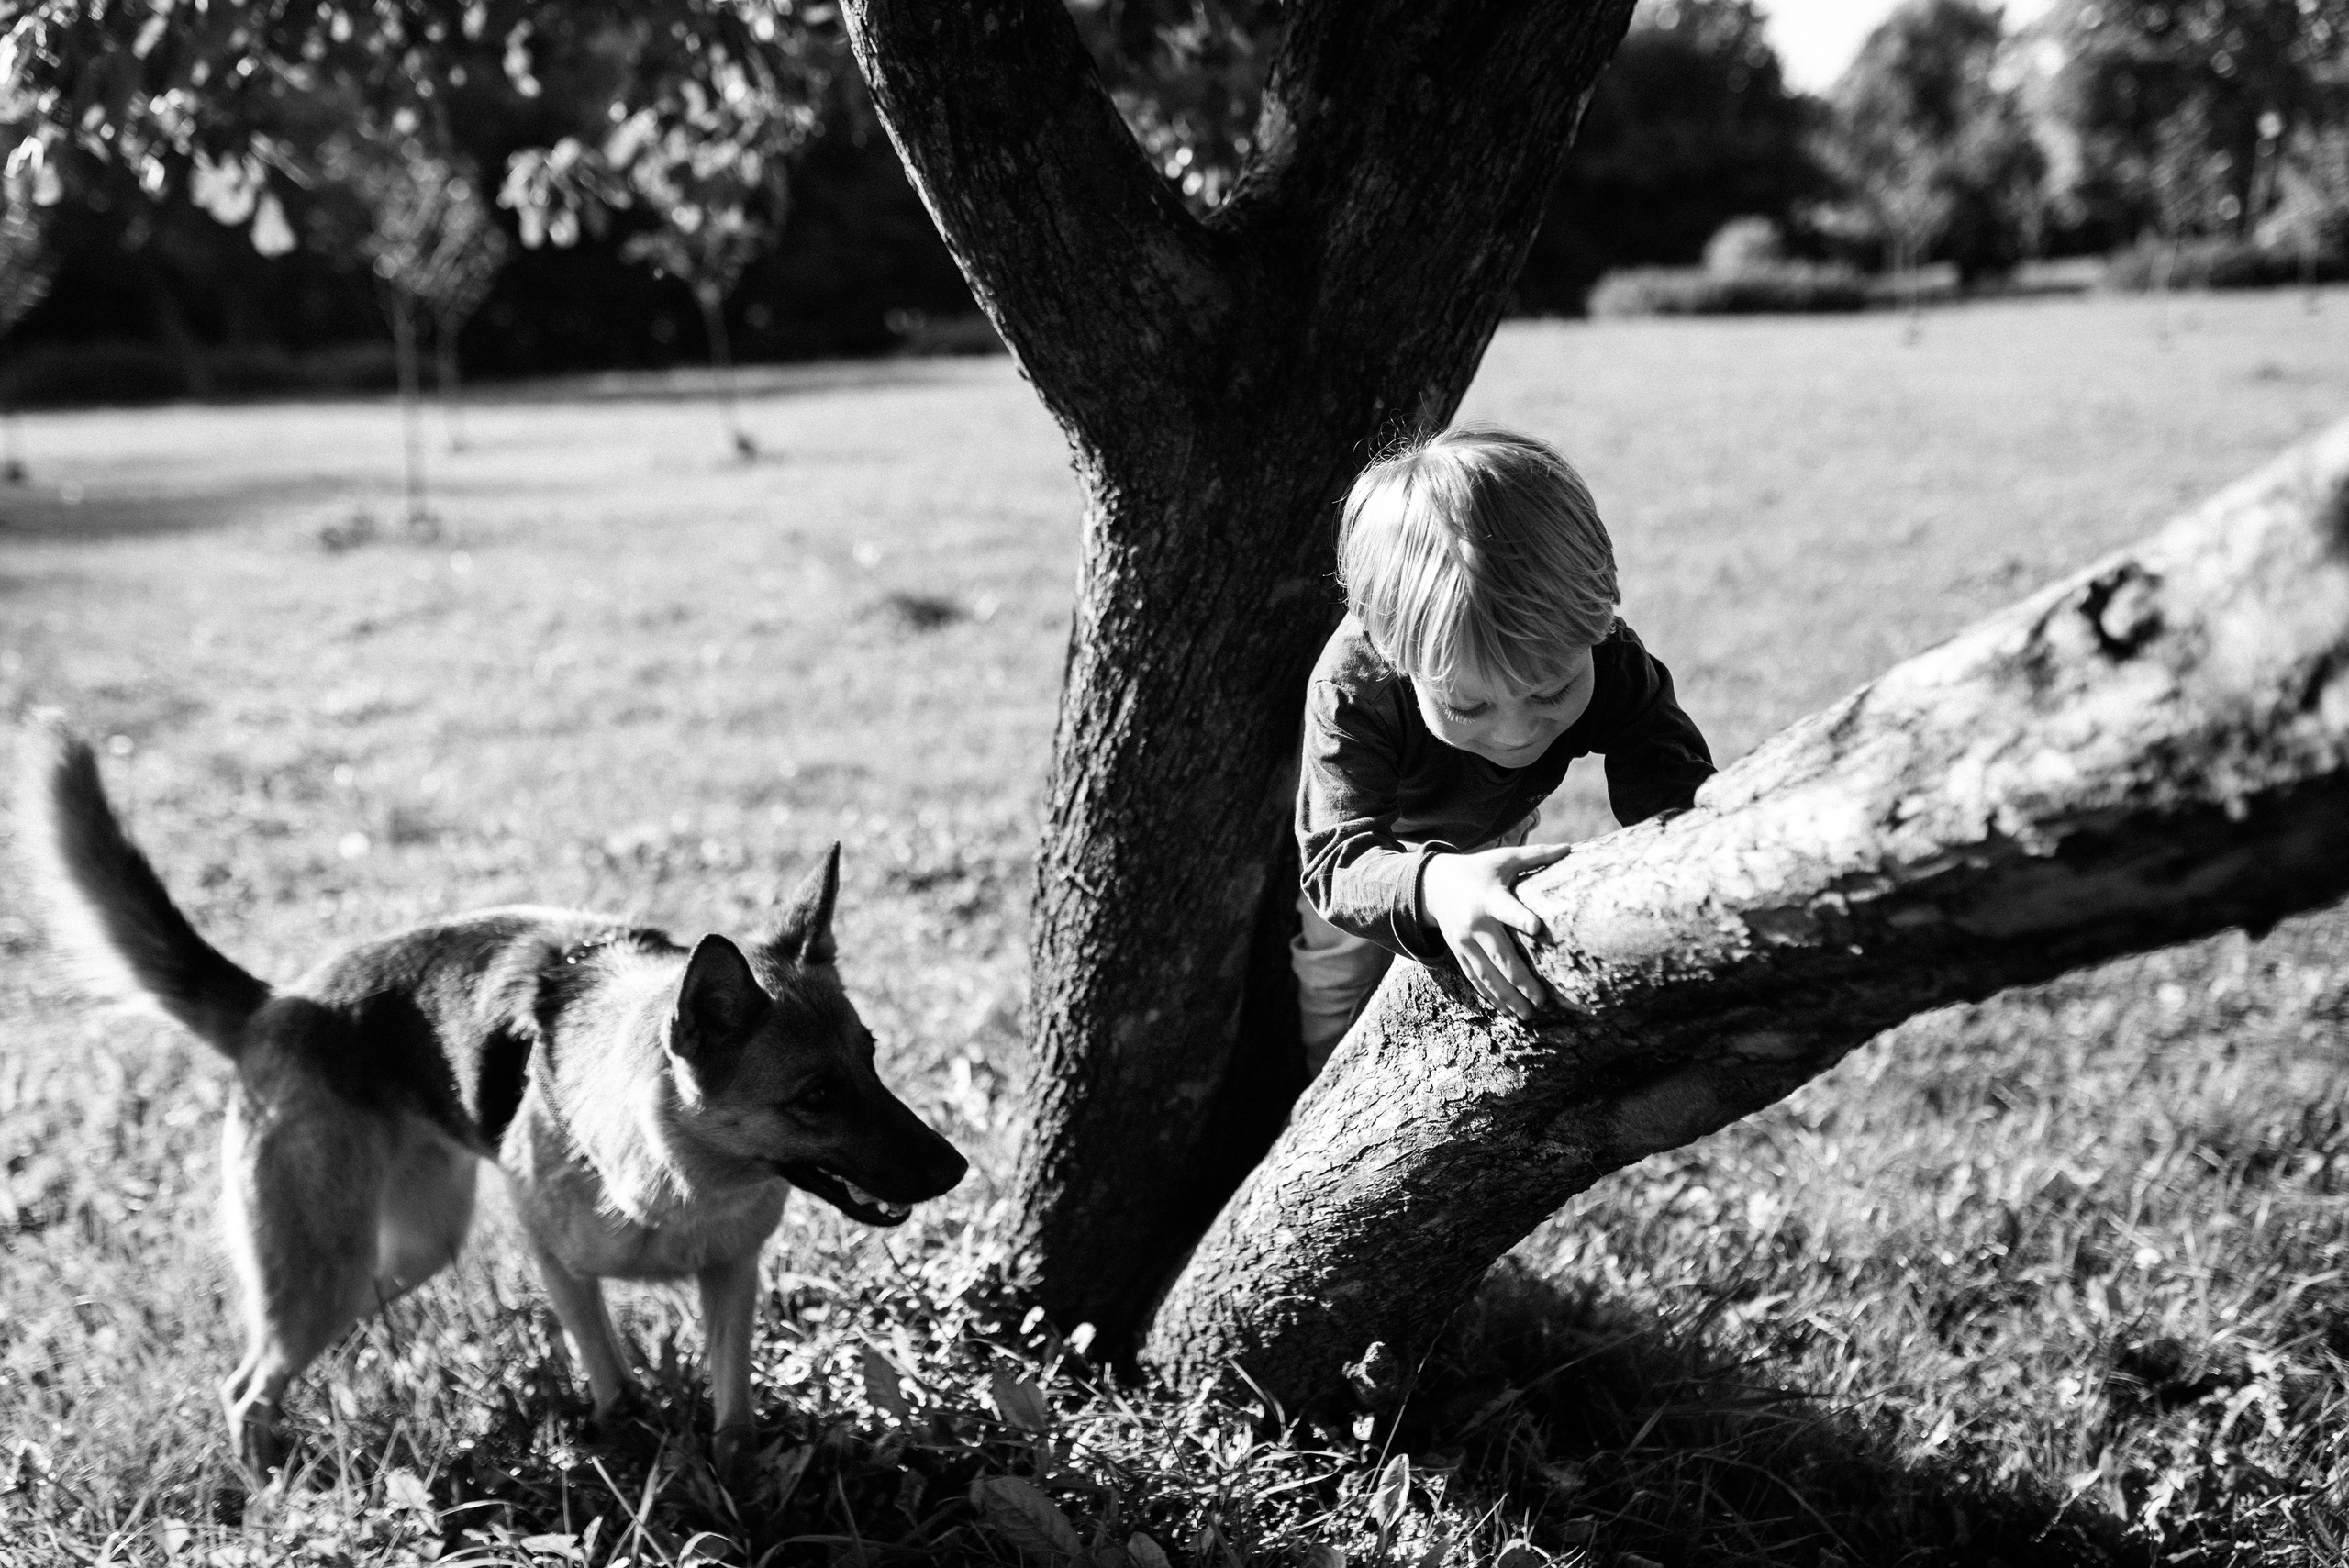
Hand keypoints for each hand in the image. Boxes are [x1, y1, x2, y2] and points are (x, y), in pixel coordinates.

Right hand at [1419, 843, 1571, 1017]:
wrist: (1433, 886)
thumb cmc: (1478, 870)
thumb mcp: (1503, 859)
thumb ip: (1535, 855)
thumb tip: (1569, 848)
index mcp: (1489, 898)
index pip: (1507, 909)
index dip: (1520, 918)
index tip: (1537, 928)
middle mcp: (1475, 924)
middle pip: (1500, 956)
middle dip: (1520, 980)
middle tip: (1541, 1000)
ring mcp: (1465, 943)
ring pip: (1487, 975)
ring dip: (1507, 997)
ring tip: (1527, 1015)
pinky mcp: (1460, 954)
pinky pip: (1475, 979)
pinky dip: (1491, 997)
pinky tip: (1507, 1012)